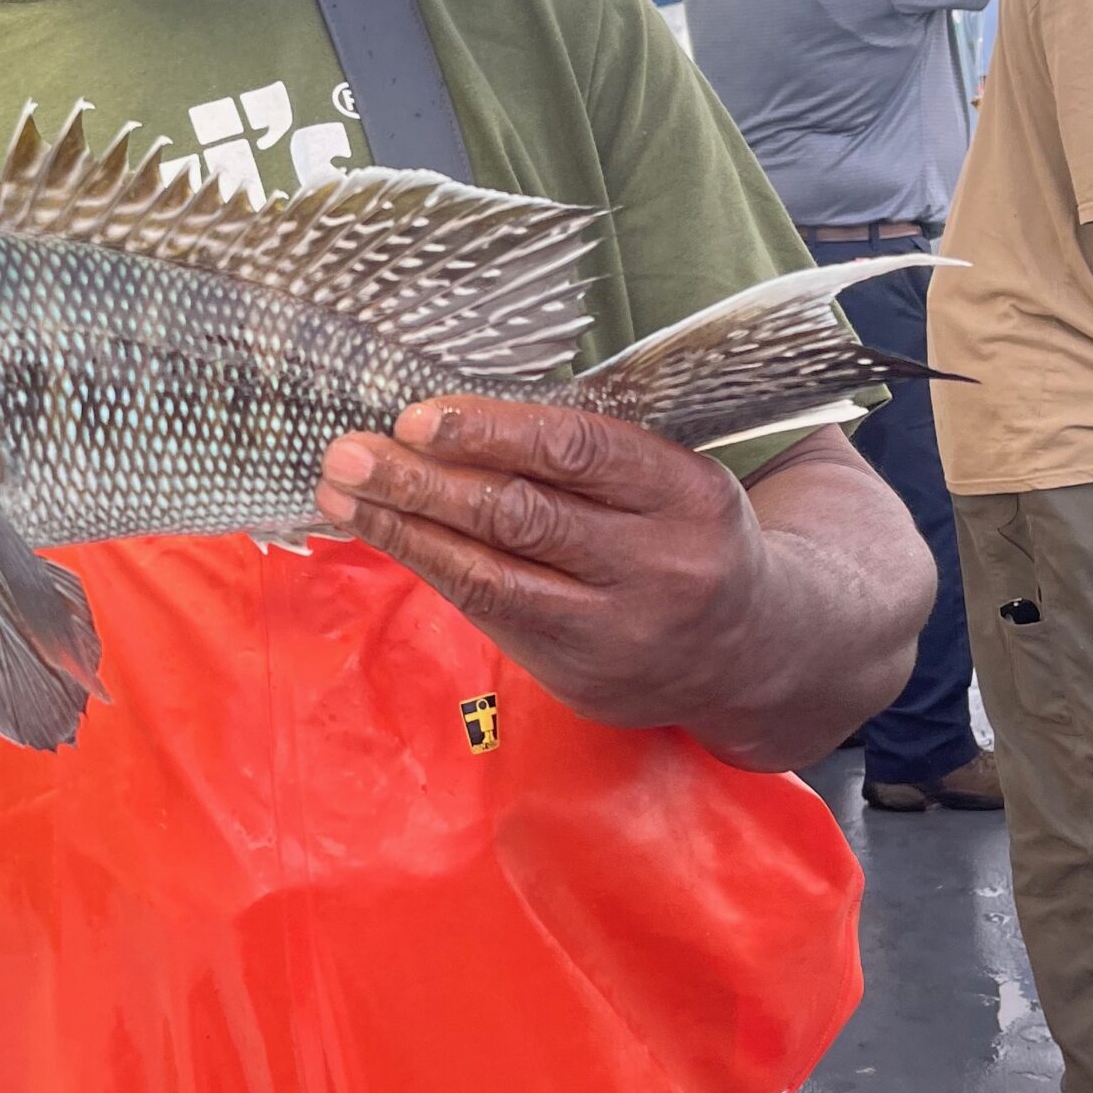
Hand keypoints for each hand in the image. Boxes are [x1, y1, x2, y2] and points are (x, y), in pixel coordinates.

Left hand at [315, 400, 777, 746]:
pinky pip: (491, 614)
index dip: (490, 431)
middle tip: (350, 450)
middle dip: (423, 480)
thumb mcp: (670, 476)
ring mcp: (619, 630)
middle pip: (523, 515)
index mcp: (688, 494)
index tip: (415, 415)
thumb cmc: (685, 534)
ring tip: (343, 491)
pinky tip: (387, 533)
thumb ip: (586, 452)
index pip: (577, 451)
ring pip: (494, 574)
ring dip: (406, 527)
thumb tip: (454, 416)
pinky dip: (431, 567)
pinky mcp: (582, 677)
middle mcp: (659, 566)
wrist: (749, 647)